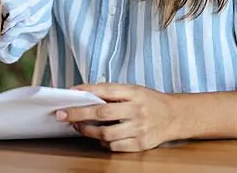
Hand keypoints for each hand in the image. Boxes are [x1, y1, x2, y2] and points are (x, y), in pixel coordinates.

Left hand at [55, 84, 181, 151]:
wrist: (175, 116)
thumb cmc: (150, 101)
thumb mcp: (134, 90)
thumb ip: (112, 93)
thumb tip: (84, 95)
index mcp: (134, 93)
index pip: (106, 90)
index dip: (86, 91)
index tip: (69, 93)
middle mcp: (137, 110)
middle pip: (102, 113)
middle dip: (78, 114)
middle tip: (62, 114)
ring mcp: (139, 128)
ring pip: (106, 133)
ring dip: (88, 131)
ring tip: (79, 127)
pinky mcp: (141, 144)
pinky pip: (115, 146)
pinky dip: (104, 142)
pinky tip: (100, 137)